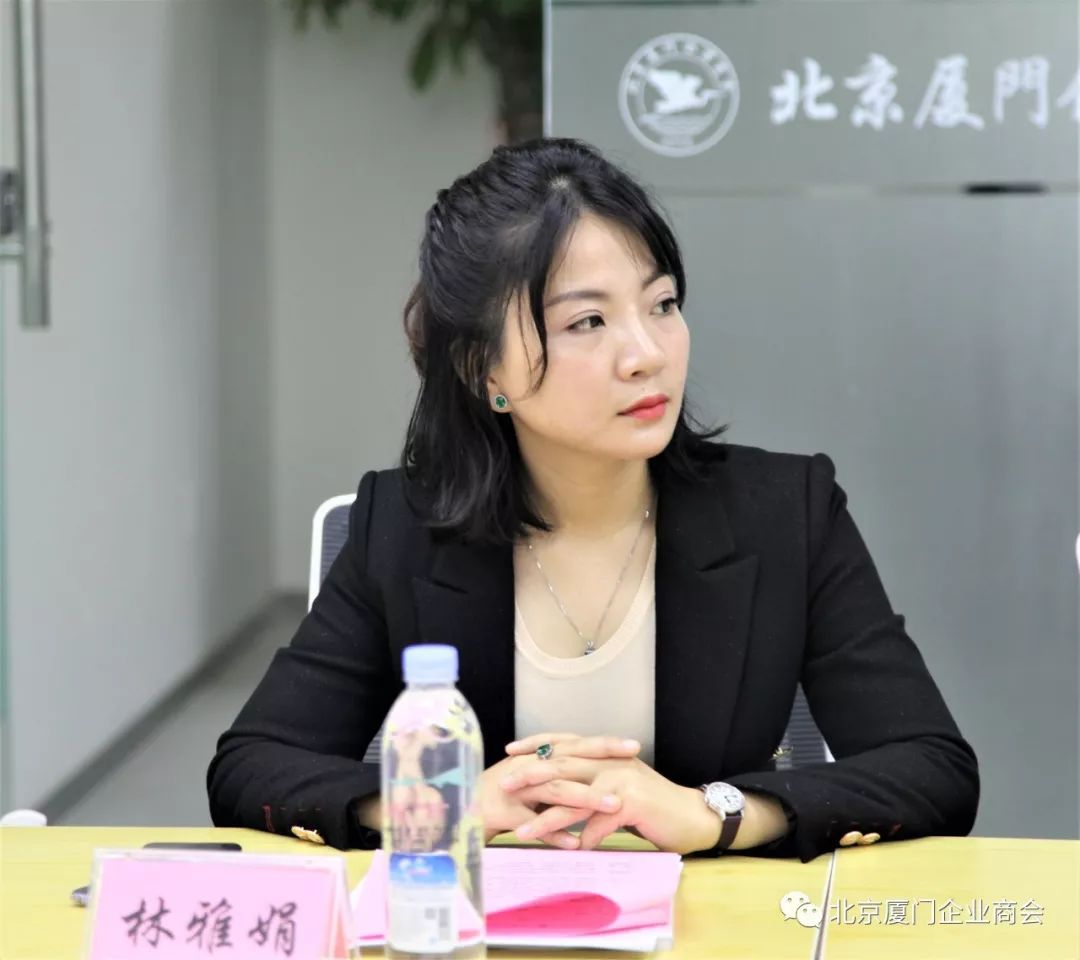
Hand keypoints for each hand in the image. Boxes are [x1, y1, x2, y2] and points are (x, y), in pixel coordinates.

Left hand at [503, 734, 721, 854]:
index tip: (510, 752)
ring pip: (575, 797)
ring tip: (522, 831)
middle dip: (529, 775)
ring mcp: (621, 780)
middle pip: (562, 764)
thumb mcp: (618, 789)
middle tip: (503, 784)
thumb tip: (563, 799)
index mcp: (605, 754)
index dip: (536, 744)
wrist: (692, 816)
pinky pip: (599, 822)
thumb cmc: (653, 806)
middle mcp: (610, 761)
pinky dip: (584, 839)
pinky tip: (571, 852)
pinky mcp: (632, 802)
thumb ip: (592, 789)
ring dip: (546, 817)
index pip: (564, 742)